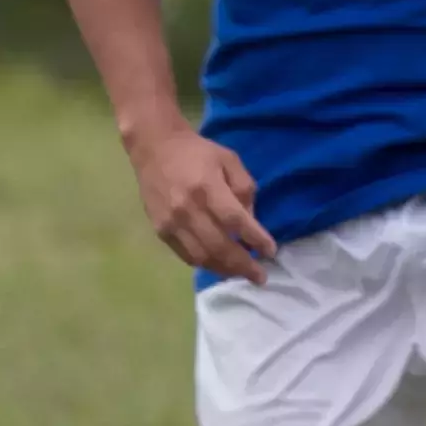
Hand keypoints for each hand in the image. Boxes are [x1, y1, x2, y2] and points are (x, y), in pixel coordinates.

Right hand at [127, 125, 274, 281]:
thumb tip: (250, 221)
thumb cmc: (197, 152)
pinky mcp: (161, 230)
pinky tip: (219, 264)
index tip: (270, 252)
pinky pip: (186, 256)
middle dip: (244, 265)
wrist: (154, 148)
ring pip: (202, 257)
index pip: (235, 220)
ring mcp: (172, 222)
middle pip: (220, 246)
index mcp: (207, 186)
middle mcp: (188, 208)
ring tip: (241, 273)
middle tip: (260, 277)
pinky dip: (206, 264)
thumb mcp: (229, 159)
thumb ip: (244, 189)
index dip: (255, 239)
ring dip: (225, 270)